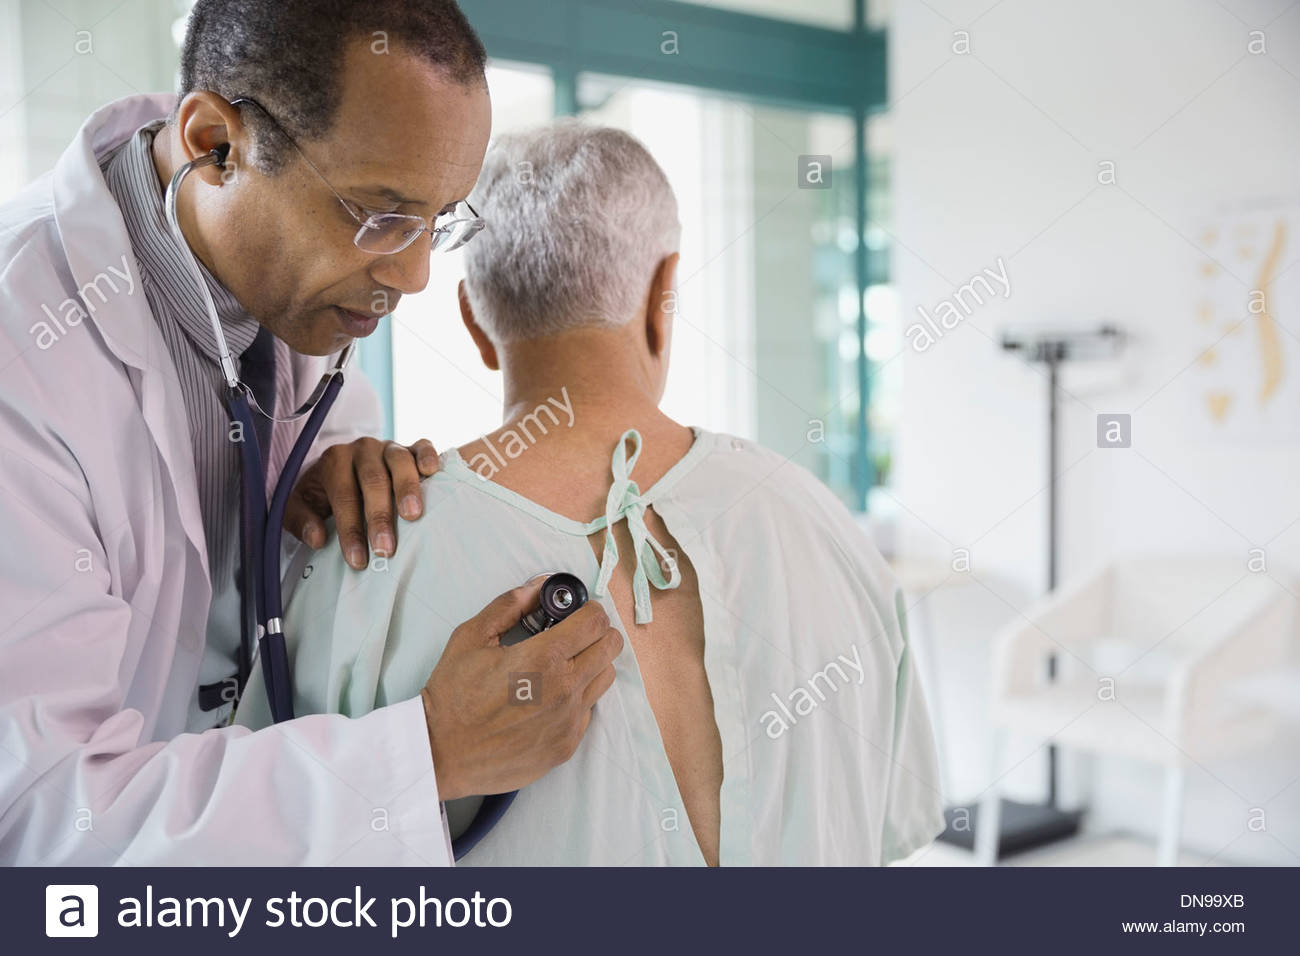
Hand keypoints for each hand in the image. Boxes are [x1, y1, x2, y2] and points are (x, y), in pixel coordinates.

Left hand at [284, 437, 438, 568]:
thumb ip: (301, 521)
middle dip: (379, 516)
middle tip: (386, 548)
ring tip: (413, 516)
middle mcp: (362, 450)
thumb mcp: (299, 506)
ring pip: (399, 462)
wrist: (341, 467)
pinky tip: (431, 471)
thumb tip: (318, 539)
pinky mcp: (410, 447)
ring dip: (407, 489)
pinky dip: (428, 455)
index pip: (343, 495)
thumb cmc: (323, 494)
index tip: (358, 560)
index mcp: (334, 461)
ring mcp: (388, 446)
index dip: (350, 529)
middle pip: (373, 480)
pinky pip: (422, 446)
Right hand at [421, 577, 622, 800]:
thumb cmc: (452, 695)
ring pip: (605, 678)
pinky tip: (548, 698)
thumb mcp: (471, 637)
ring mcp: (569, 720)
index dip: (589, 610)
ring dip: (591, 664)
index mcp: (544, 658)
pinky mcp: (566, 745)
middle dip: (596, 633)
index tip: (578, 612)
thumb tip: (540, 586)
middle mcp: (565, 689)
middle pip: (610, 646)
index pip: (596, 622)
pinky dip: (576, 698)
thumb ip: (510, 605)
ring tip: (561, 665)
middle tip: (574, 634)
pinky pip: (588, 711)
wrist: (440, 753)